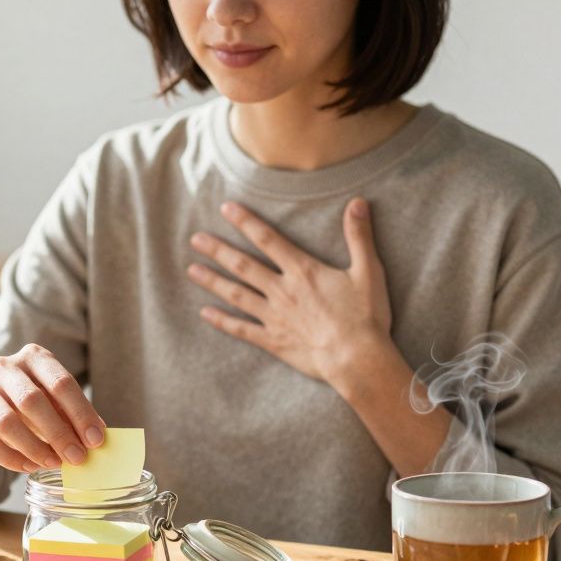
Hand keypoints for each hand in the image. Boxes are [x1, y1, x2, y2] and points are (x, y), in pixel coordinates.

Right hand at [0, 344, 105, 473]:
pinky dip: (11, 459)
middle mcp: (4, 367)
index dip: (80, 413)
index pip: (60, 382)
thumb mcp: (57, 403)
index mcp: (34, 356)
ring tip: (54, 463)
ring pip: (7, 423)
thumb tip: (96, 439)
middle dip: (58, 433)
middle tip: (77, 457)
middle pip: (31, 400)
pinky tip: (29, 467)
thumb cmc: (36, 406)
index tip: (95, 440)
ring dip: (35, 448)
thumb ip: (74, 416)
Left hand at [186, 198, 393, 386]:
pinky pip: (241, 330)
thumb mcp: (368, 271)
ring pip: (236, 294)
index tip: (226, 209)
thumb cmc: (365, 316)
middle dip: (218, 250)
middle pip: (243, 265)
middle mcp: (282, 291)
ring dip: (213, 281)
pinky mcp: (273, 341)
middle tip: (195, 239)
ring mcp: (274, 317)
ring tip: (191, 270)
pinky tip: (205, 314)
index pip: (268, 239)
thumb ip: (359, 236)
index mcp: (302, 271)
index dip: (246, 222)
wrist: (357, 359)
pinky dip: (222, 321)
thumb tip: (358, 202)